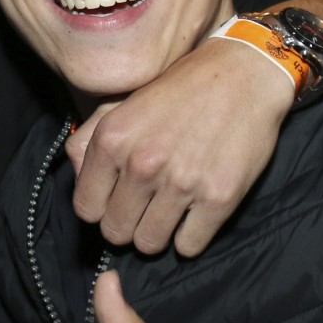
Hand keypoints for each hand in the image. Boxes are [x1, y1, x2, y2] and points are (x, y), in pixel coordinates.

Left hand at [68, 38, 290, 256]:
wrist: (243, 75)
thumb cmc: (180, 90)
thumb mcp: (122, 103)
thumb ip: (88, 140)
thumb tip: (78, 177)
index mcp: (113, 139)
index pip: (86, 208)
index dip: (101, 207)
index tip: (117, 199)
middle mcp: (142, 163)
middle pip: (115, 232)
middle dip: (127, 223)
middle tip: (146, 206)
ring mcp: (181, 183)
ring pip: (149, 244)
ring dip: (158, 233)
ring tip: (170, 209)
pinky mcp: (219, 198)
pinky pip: (188, 247)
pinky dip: (190, 236)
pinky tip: (195, 212)